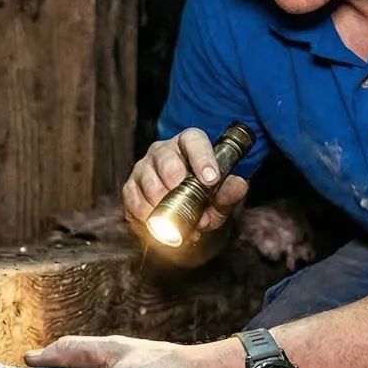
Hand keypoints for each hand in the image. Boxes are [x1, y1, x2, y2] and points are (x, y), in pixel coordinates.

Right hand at [122, 128, 249, 235]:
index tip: (211, 180)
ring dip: (166, 209)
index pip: (194, 141)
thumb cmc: (202, 197)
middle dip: (180, 189)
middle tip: (192, 210)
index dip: (202, 158)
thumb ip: (230, 191)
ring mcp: (143, 168)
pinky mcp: (130, 188)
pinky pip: (134, 202)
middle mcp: (162, 151)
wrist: (181, 213)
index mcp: (188, 144)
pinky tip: (161, 226)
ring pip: (149, 185)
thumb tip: (238, 185)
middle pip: (166, 163)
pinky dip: (148, 218)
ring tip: (180, 225)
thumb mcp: (221, 197)